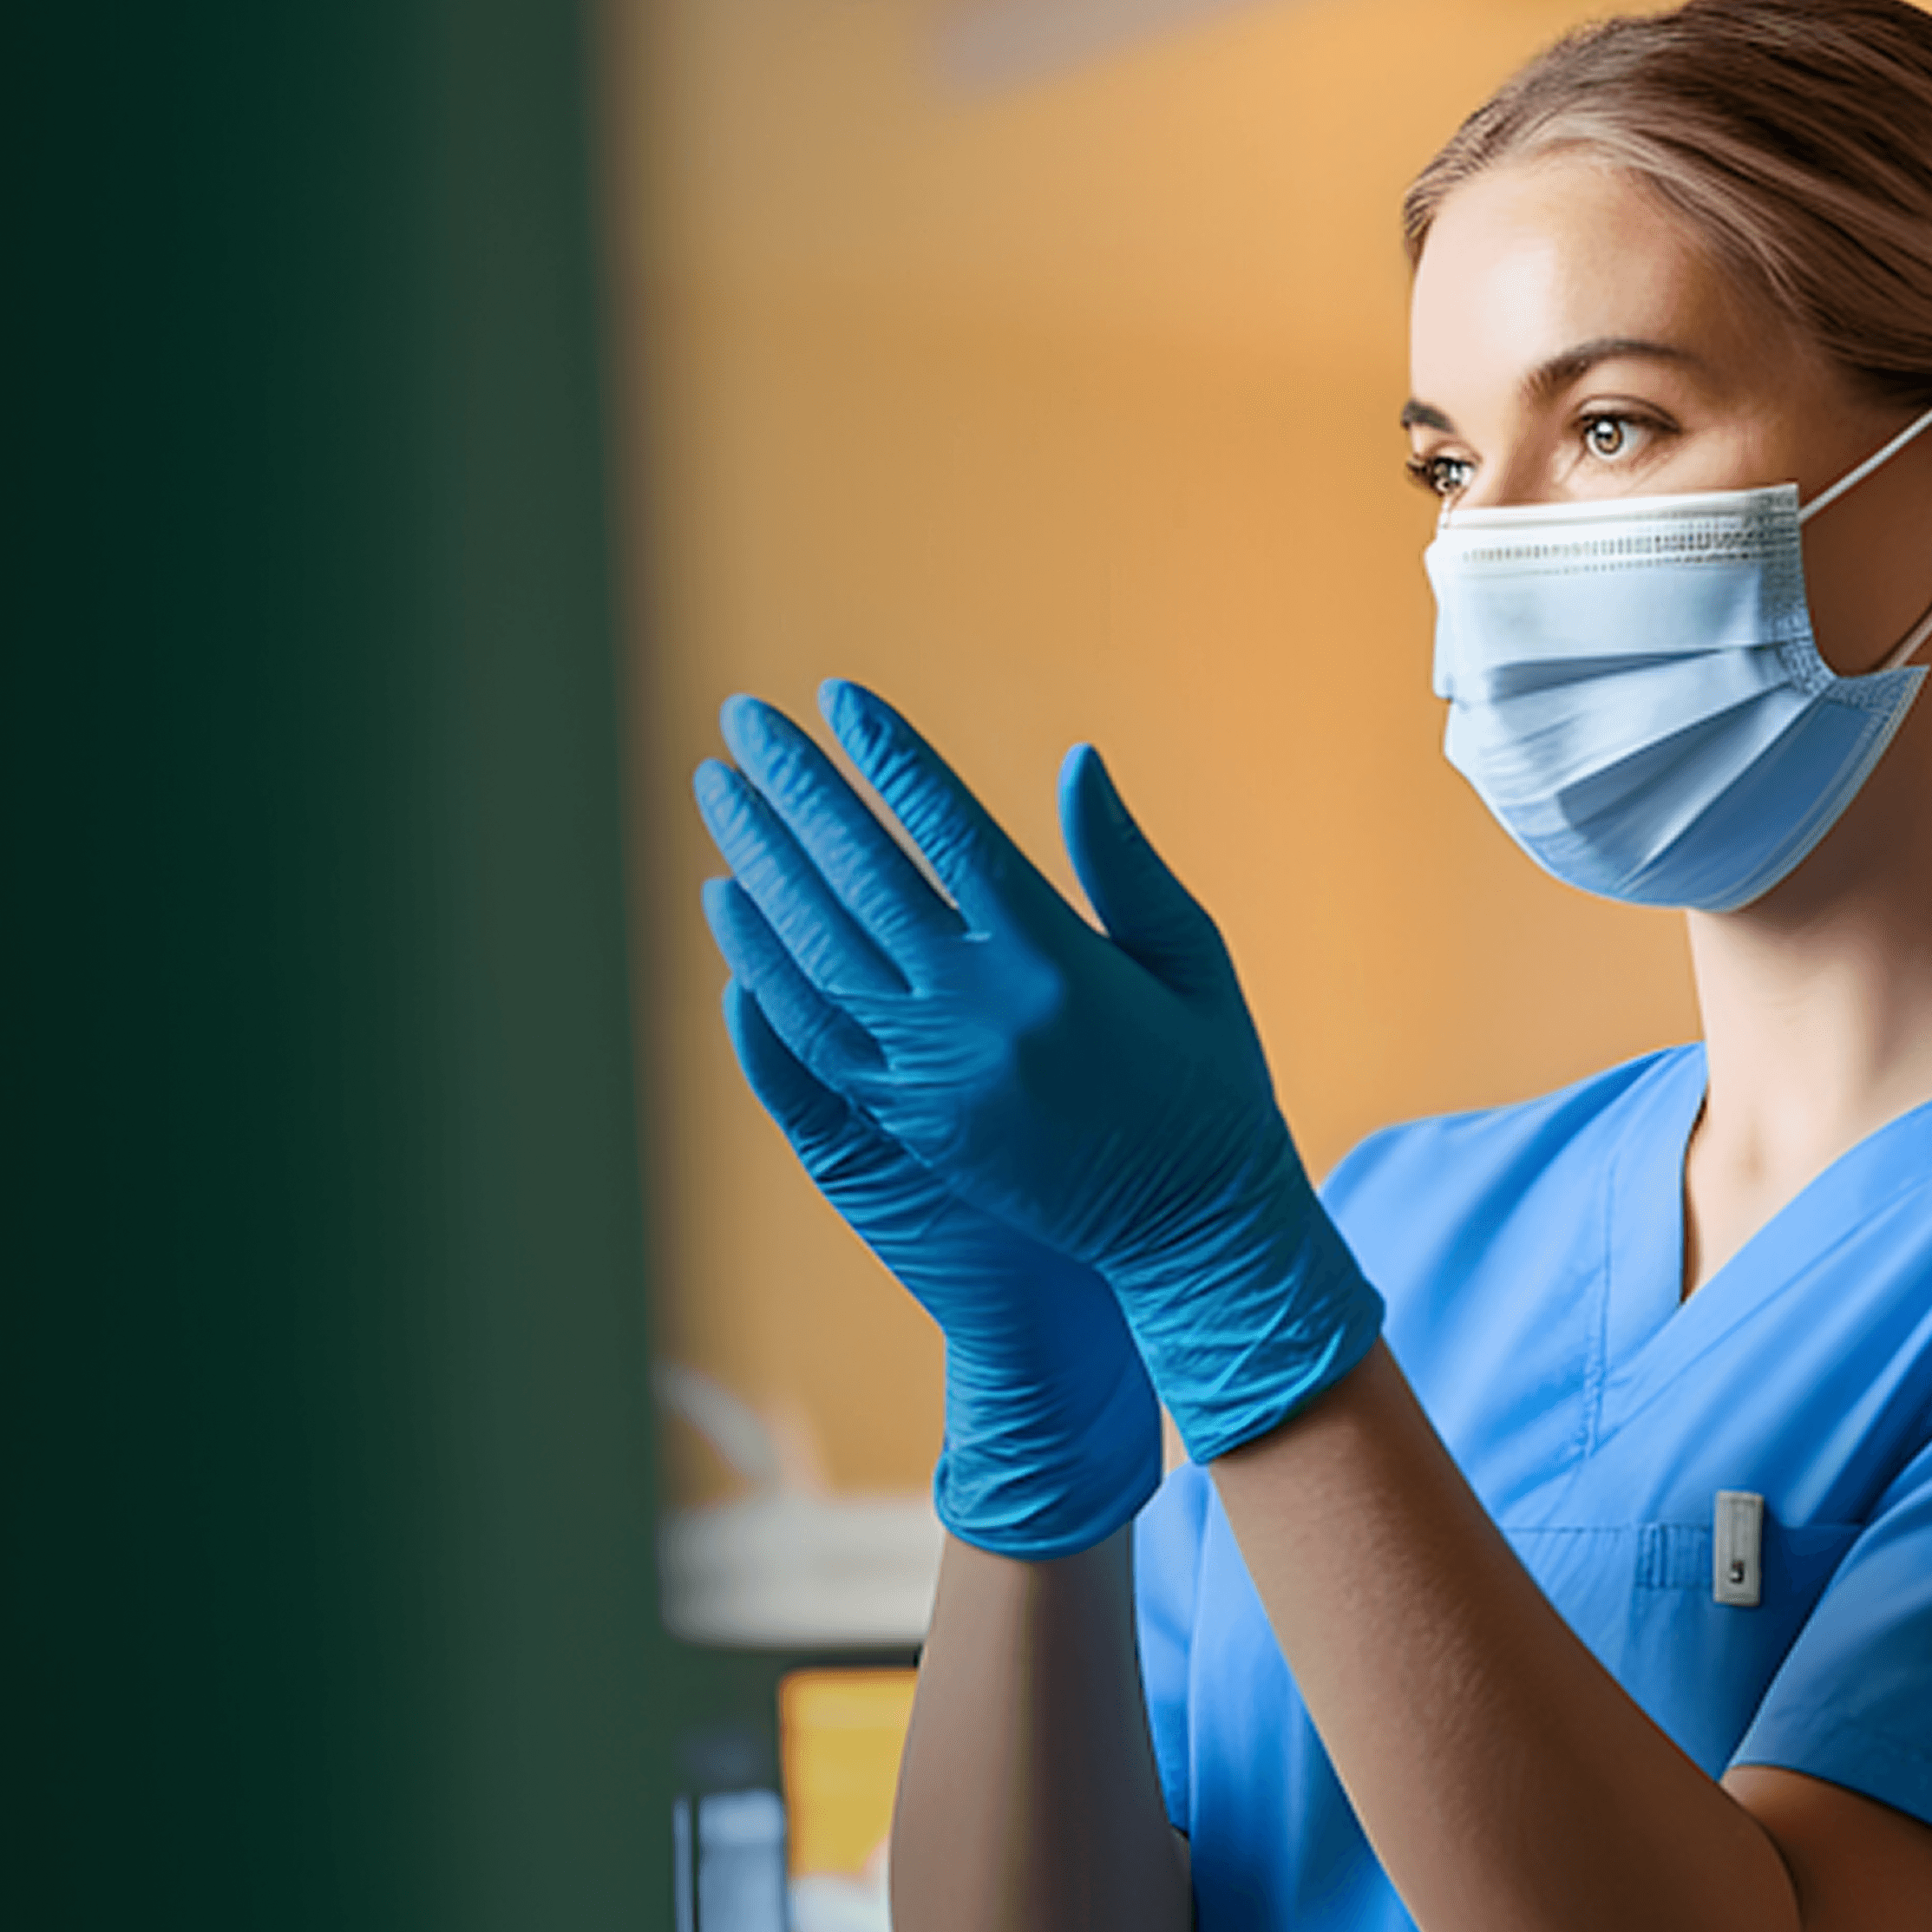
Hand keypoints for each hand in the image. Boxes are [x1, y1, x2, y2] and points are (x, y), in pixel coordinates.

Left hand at [694, 681, 1378, 1461]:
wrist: (1192, 1234)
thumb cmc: (1211, 1085)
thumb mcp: (1192, 963)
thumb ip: (1124, 863)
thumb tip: (1076, 760)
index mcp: (1059, 958)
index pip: (949, 830)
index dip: (888, 758)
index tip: (837, 697)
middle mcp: (985, 1012)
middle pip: (863, 876)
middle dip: (797, 789)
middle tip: (745, 721)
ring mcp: (937, 1072)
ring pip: (819, 949)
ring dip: (763, 861)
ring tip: (721, 789)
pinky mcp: (911, 1123)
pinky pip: (813, 1032)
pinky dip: (764, 963)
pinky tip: (730, 904)